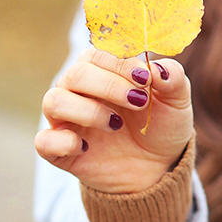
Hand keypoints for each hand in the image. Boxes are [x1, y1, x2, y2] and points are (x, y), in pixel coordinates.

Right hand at [34, 48, 193, 193]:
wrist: (159, 167)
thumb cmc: (162, 125)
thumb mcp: (177, 101)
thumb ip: (173, 78)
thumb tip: (157, 68)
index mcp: (103, 71)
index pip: (97, 54)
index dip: (120, 64)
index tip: (146, 79)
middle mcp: (79, 91)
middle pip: (75, 74)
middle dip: (108, 86)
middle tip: (139, 102)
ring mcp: (68, 121)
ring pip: (53, 101)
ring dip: (87, 111)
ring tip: (116, 124)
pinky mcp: (62, 151)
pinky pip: (44, 141)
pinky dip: (63, 141)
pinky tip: (87, 147)